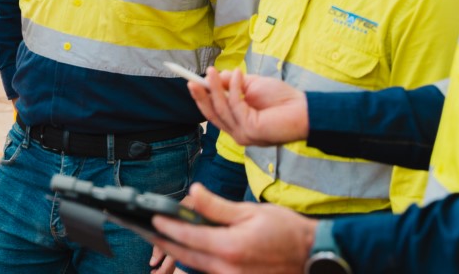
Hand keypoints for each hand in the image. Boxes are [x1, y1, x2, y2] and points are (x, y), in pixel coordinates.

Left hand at [151, 184, 316, 273]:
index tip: (152, 218)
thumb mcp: (251, 211)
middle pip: (185, 256)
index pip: (187, 236)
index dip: (166, 226)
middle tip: (145, 231)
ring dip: (177, 256)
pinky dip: (196, 266)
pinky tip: (187, 256)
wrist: (313, 256)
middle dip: (164, 242)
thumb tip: (194, 192)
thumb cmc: (286, 231)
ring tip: (162, 241)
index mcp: (229, 247)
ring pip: (195, 269)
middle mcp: (226, 269)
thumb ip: (217, 206)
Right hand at [189, 68, 308, 146]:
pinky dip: (234, 88)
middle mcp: (238, 132)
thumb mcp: (252, 86)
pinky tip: (238, 74)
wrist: (304, 109)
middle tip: (191, 79)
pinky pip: (236, 106)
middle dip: (201, 96)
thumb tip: (214, 77)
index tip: (190, 82)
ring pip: (221, 110)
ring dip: (215, 88)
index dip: (201, 98)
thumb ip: (233, 84)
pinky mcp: (250, 131)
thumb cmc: (281, 99)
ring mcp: (243, 134)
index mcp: (237, 124)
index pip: (214, 113)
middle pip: (212, 114)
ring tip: (213, 70)